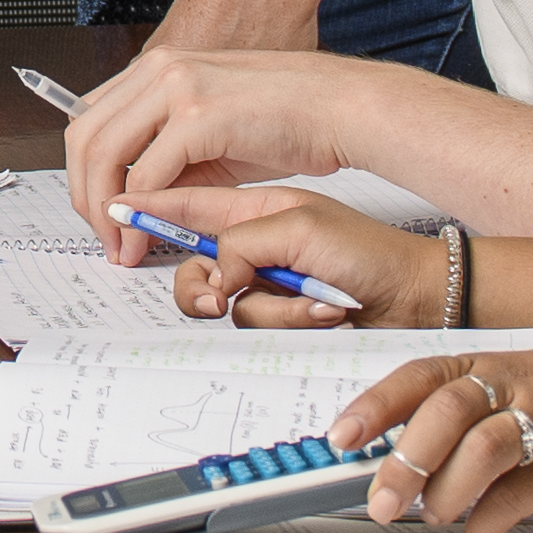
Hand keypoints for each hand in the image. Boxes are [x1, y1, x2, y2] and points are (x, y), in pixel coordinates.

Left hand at [54, 48, 375, 240]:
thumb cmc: (290, 120)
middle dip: (84, 195)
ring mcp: (176, 86)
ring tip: (121, 246)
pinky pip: (146, 172)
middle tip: (103, 237)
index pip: (91, 118)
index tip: (98, 212)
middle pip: (84, 136)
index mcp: (159, 67)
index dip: (85, 171)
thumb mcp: (213, 135)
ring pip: (103, 154)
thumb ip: (169, 158)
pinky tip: (147, 238)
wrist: (341, 106)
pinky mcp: (198, 114)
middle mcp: (160, 68)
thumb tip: (133, 199)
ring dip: (103, 210)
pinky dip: (139, 213)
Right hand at [144, 181, 433, 327]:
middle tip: (220, 298)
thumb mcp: (301, 229)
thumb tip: (216, 280)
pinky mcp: (279, 318)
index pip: (182, 204)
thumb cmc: (372, 253)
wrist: (417, 297)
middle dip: (203, 288)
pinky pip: (256, 329)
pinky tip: (327, 310)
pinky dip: (292, 322)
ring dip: (272, 307)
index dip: (145, 210)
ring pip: (223, 307)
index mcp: (249, 209)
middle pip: (190, 271)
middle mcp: (249, 248)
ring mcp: (263, 284)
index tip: (115, 216)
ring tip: (315, 298)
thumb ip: (242, 247)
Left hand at [324, 339, 532, 532]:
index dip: (377, 405)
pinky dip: (496, 518)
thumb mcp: (530, 404)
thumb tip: (423, 483)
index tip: (340, 437)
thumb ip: (475, 438)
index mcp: (497, 367)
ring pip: (483, 443)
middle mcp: (517, 384)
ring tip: (435, 516)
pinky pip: (527, 489)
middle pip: (445, 408)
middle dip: (405, 457)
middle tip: (381, 501)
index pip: (422, 377)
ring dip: (449, 486)